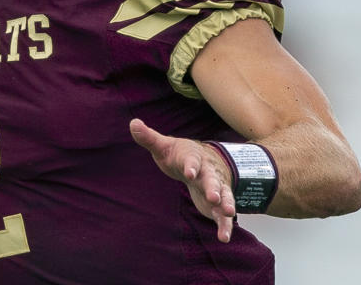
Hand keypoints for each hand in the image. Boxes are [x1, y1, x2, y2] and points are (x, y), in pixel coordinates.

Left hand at [129, 118, 235, 242]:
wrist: (202, 161)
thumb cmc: (178, 154)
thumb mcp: (163, 146)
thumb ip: (149, 138)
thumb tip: (133, 123)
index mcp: (193, 158)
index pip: (192, 161)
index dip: (191, 166)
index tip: (189, 173)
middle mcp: (208, 172)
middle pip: (212, 179)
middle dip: (213, 187)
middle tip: (214, 197)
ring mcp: (216, 187)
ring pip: (224, 195)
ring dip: (226, 204)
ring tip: (227, 213)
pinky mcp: (218, 204)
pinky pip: (223, 215)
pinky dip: (225, 225)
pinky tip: (224, 237)